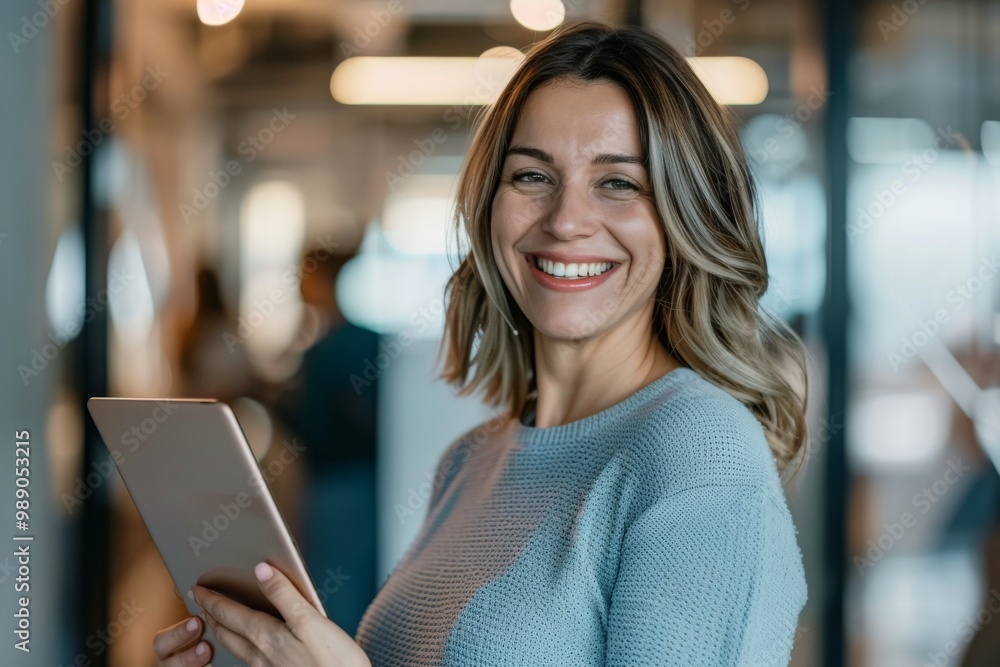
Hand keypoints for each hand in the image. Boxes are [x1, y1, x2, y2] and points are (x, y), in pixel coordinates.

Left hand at [155, 562, 370, 666]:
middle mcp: (262, 655)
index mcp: (267, 636)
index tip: (196, 588)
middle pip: (227, 632)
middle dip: (211, 615)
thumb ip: (284, 595)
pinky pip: (250, 658)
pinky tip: (250, 645)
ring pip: (236, 647)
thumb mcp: (310, 621)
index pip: (229, 613)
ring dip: (223, 631)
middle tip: (199, 601)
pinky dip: (241, 646)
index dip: (211, 599)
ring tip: (217, 620)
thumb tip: (261, 569)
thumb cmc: (335, 661)